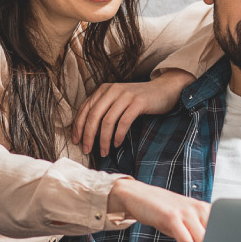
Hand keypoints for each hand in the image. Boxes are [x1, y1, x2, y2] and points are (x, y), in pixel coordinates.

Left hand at [73, 69, 194, 156]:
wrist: (164, 90)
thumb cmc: (139, 100)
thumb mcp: (118, 101)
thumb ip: (104, 110)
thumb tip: (89, 132)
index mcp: (104, 89)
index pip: (85, 109)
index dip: (78, 126)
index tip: (76, 141)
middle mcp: (112, 90)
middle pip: (94, 116)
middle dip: (88, 136)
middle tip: (87, 150)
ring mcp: (126, 95)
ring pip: (107, 121)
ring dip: (104, 139)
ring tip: (104, 152)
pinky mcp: (138, 102)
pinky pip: (124, 121)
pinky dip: (118, 135)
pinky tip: (117, 144)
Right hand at [107, 178, 208, 241]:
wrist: (138, 195)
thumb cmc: (163, 210)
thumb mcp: (184, 219)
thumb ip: (197, 231)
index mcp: (204, 208)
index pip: (222, 230)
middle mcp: (198, 208)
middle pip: (215, 236)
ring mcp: (185, 212)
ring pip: (202, 240)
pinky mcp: (172, 217)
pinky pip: (186, 241)